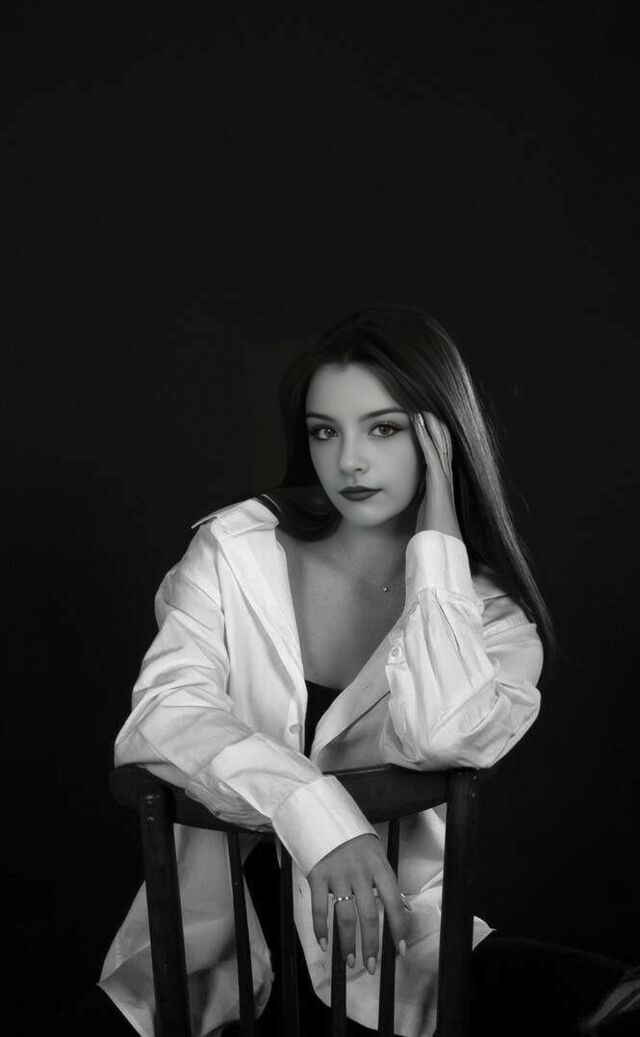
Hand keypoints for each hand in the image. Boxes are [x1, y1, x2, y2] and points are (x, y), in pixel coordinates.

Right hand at [307, 833, 408, 973]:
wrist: (324, 814)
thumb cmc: (355, 840)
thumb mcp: (376, 854)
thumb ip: (385, 880)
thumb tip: (401, 909)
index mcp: (379, 866)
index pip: (393, 902)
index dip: (398, 929)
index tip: (400, 951)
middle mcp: (360, 872)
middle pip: (368, 915)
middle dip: (371, 945)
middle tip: (371, 966)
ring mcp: (337, 874)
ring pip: (344, 916)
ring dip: (348, 943)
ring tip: (350, 961)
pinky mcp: (317, 875)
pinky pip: (319, 908)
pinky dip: (321, 929)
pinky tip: (325, 944)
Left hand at [411, 411, 461, 539]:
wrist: (442, 546)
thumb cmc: (433, 531)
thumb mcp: (425, 507)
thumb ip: (423, 495)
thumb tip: (415, 489)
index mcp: (442, 482)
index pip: (439, 452)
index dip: (434, 435)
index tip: (425, 420)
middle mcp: (446, 477)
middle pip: (443, 443)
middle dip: (435, 424)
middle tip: (425, 406)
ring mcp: (444, 479)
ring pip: (439, 445)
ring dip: (430, 425)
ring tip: (422, 408)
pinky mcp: (438, 483)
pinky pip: (431, 455)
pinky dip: (425, 438)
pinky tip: (418, 424)